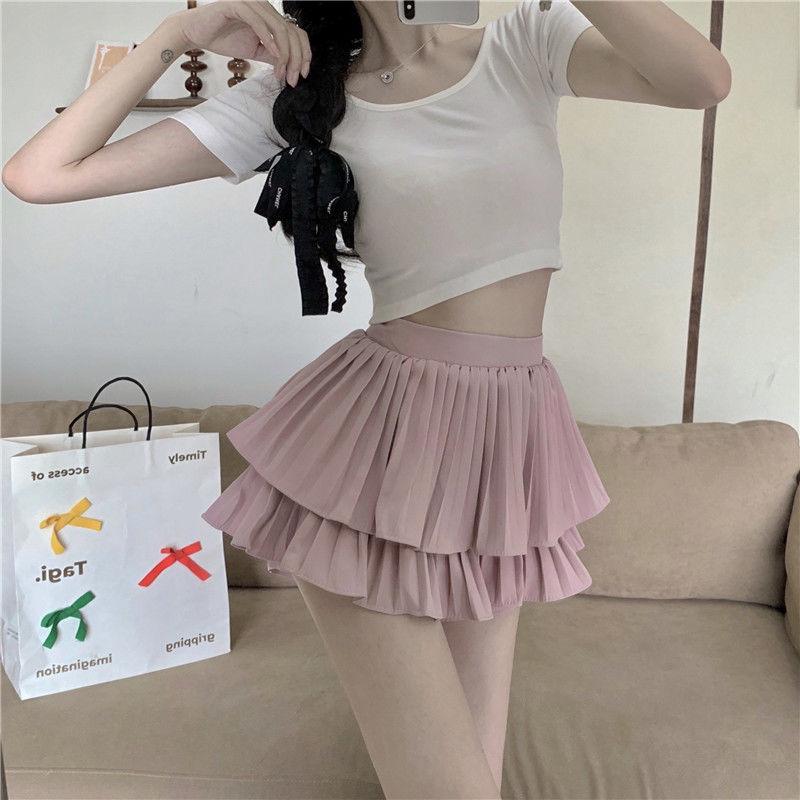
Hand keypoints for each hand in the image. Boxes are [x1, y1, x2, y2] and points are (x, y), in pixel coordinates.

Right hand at [171, 0, 310, 85]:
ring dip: (284, 53)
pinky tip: (272, 53)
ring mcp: (251, 3)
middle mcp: (263, 6)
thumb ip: (273, 55)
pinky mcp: (237, 5)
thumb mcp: (256, 51)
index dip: (303, 53)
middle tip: (292, 78)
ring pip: (279, 27)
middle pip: (291, 31)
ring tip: (281, 72)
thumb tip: (291, 66)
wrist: (196, 33)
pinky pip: (259, 21)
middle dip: (295, 59)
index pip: (296, 32)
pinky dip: (268, 39)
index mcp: (269, 16)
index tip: (302, 73)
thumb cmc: (223, 38)